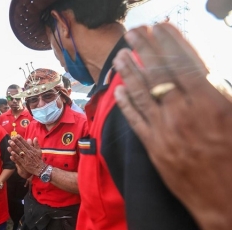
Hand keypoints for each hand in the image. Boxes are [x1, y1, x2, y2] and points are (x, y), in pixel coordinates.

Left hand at [8, 135, 44, 176]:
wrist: (40, 168)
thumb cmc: (39, 159)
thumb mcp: (39, 151)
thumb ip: (36, 144)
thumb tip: (35, 138)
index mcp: (32, 149)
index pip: (25, 143)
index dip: (21, 139)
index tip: (17, 135)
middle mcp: (28, 152)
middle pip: (21, 146)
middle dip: (16, 141)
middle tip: (12, 137)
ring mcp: (26, 158)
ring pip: (19, 151)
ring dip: (14, 147)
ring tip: (10, 143)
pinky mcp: (24, 163)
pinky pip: (19, 159)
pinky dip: (15, 156)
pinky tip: (11, 153)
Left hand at [113, 23, 231, 229]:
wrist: (225, 200)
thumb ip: (217, 94)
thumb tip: (201, 71)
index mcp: (208, 103)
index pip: (183, 64)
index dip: (169, 43)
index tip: (159, 28)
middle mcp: (183, 113)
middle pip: (158, 74)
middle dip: (144, 50)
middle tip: (132, 34)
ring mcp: (164, 130)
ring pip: (142, 94)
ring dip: (128, 72)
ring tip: (119, 56)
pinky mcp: (153, 147)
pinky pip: (136, 121)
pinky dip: (126, 104)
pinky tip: (118, 90)